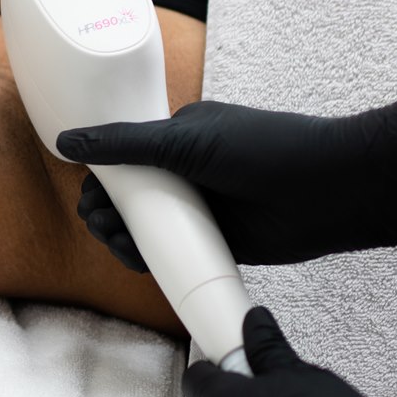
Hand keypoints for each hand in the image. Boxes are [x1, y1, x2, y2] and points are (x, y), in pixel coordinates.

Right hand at [57, 90, 396, 271]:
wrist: (330, 189)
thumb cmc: (265, 150)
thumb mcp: (187, 140)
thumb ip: (126, 144)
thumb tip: (67, 140)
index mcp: (181, 137)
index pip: (126, 157)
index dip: (102, 178)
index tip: (90, 194)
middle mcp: (189, 173)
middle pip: (132, 197)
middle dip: (107, 210)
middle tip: (101, 221)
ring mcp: (204, 210)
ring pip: (148, 229)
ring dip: (123, 236)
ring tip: (117, 240)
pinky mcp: (218, 244)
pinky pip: (174, 255)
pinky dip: (151, 259)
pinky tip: (138, 260)